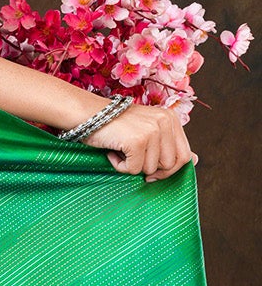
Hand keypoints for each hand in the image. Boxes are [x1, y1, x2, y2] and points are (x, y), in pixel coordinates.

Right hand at [83, 103, 197, 180]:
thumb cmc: (117, 126)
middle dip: (150, 169)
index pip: (184, 156)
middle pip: (169, 165)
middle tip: (133, 158)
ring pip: (150, 169)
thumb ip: (171, 145)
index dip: (168, 169)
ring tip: (121, 149)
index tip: (153, 171)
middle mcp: (165, 122)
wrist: (89, 114)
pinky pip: (134, 169)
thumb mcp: (149, 131)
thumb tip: (196, 160)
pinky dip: (120, 166)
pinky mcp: (138, 140)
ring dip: (132, 165)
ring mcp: (152, 130)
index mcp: (172, 118)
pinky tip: (114, 151)